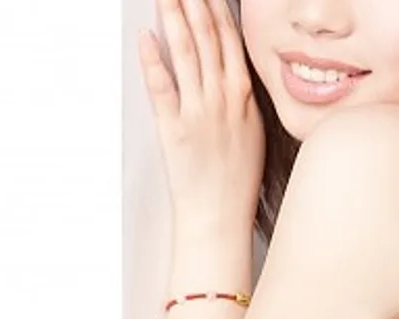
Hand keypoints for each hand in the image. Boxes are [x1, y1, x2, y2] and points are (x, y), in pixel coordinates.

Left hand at [139, 0, 264, 241]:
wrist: (220, 217)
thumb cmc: (236, 180)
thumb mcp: (252, 132)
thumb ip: (243, 98)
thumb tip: (233, 73)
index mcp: (245, 97)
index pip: (231, 40)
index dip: (218, 8)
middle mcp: (224, 98)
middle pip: (208, 37)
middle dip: (194, 1)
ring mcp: (199, 112)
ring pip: (186, 53)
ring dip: (174, 17)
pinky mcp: (174, 129)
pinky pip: (162, 86)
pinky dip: (153, 59)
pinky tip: (146, 36)